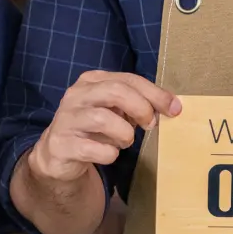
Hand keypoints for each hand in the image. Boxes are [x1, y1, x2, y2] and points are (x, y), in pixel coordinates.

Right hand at [27, 70, 180, 183]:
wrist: (58, 154)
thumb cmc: (94, 129)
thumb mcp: (115, 111)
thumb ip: (137, 104)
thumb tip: (170, 107)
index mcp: (91, 81)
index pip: (128, 79)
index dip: (155, 93)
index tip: (174, 108)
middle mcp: (76, 95)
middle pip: (115, 91)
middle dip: (141, 108)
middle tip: (150, 125)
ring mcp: (66, 119)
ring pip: (103, 118)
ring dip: (124, 134)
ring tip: (124, 141)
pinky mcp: (61, 144)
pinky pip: (94, 149)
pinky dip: (109, 154)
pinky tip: (108, 154)